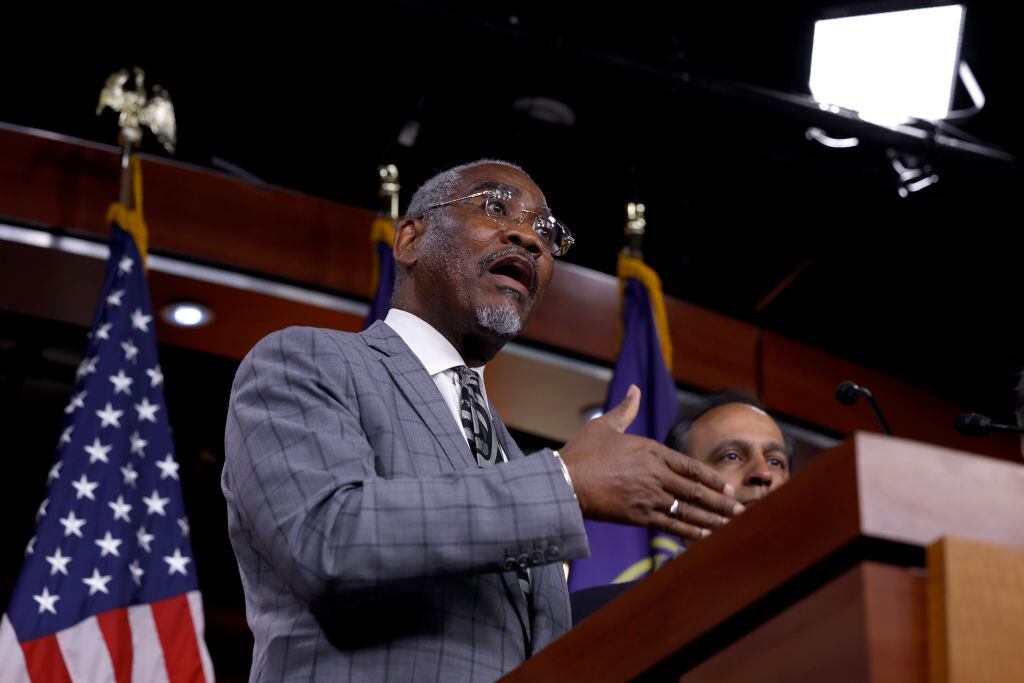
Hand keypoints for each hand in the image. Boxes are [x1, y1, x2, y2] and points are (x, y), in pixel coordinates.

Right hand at [559, 385, 743, 540]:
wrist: (566, 481)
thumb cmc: (583, 453)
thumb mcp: (605, 425)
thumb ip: (626, 409)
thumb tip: (634, 389)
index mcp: (651, 451)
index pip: (690, 467)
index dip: (711, 478)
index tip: (727, 487)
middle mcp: (656, 474)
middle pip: (696, 491)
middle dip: (721, 502)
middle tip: (741, 510)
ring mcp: (650, 496)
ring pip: (688, 510)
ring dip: (712, 519)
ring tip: (731, 526)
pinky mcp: (639, 516)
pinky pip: (671, 525)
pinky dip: (690, 532)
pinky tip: (705, 537)